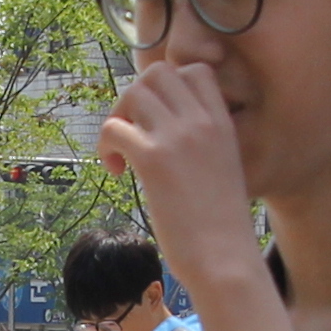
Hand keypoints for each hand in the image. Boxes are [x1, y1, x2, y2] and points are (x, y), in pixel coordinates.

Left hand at [98, 60, 258, 297]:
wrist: (226, 259)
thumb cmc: (223, 227)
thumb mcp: (225, 170)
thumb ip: (203, 145)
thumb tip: (167, 139)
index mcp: (223, 123)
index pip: (195, 70)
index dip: (168, 87)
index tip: (160, 119)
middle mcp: (201, 122)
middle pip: (157, 73)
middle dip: (135, 98)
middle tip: (133, 134)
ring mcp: (177, 137)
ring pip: (133, 94)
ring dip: (118, 118)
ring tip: (122, 154)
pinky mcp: (152, 159)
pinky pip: (114, 128)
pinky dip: (105, 146)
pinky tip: (117, 172)